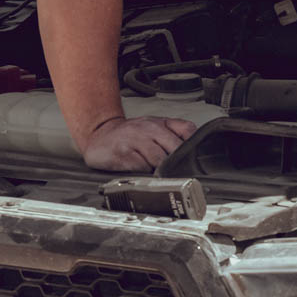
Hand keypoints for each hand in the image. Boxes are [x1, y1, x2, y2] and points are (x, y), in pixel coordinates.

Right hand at [79, 115, 197, 171]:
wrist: (99, 135)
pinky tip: (140, 172)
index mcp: (160, 122)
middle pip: (175, 149)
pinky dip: (143, 174)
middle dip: (178, 163)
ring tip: (156, 173)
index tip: (193, 160)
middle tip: (177, 173)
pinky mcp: (121, 154)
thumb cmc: (130, 135)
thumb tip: (197, 153)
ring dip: (160, 170)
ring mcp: (134, 140)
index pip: (187, 131)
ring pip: (158, 160)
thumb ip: (176, 134)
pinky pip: (140, 168)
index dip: (193, 147)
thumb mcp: (155, 128)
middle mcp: (148, 128)